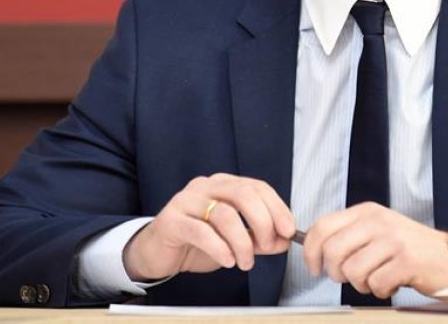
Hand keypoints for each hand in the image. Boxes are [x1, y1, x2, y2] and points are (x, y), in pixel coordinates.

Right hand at [123, 174, 296, 281]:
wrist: (157, 253)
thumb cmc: (196, 243)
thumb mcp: (234, 241)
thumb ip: (259, 239)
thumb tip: (285, 240)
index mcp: (223, 185)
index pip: (256, 187)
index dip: (277, 207)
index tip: (289, 230)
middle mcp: (205, 187)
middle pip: (242, 194)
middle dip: (263, 221)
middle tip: (268, 245)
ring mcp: (186, 201)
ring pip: (224, 214)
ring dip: (242, 241)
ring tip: (245, 262)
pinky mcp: (171, 221)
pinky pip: (201, 231)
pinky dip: (220, 247)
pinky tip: (228, 260)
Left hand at [303, 202, 447, 298]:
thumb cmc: (410, 250)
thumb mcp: (377, 232)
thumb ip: (349, 236)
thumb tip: (315, 251)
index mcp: (367, 212)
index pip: (322, 226)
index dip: (310, 251)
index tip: (314, 267)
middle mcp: (378, 221)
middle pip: (333, 251)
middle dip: (336, 273)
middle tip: (350, 278)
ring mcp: (393, 239)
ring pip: (352, 271)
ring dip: (362, 284)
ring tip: (378, 278)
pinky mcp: (407, 261)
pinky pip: (375, 284)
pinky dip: (381, 290)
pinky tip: (393, 282)